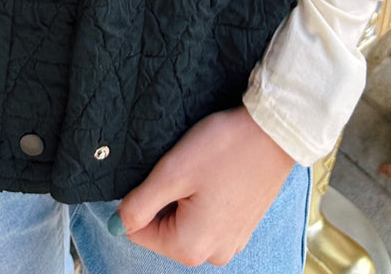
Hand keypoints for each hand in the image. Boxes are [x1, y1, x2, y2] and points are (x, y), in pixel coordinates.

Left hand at [113, 106, 297, 267]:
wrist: (274, 134)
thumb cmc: (224, 149)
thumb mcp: (172, 172)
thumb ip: (139, 204)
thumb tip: (116, 224)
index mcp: (189, 247)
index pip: (138, 232)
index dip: (140, 198)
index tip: (161, 173)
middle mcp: (211, 255)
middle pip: (163, 230)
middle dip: (165, 199)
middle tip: (184, 169)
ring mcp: (230, 244)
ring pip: (185, 224)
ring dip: (184, 198)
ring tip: (202, 171)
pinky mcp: (241, 229)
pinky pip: (208, 221)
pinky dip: (203, 200)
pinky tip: (215, 176)